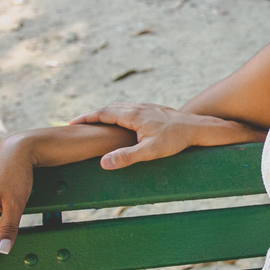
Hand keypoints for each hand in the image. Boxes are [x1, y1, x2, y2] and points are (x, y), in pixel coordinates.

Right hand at [69, 103, 218, 168]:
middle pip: (109, 108)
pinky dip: (118, 112)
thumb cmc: (175, 140)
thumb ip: (126, 157)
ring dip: (105, 112)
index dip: (86, 118)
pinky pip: (129, 108)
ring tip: (94, 121)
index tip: (71, 123)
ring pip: (120, 106)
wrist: (198, 127)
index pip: (103, 113)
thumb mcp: (149, 152)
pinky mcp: (153, 110)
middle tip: (77, 123)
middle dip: (92, 115)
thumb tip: (103, 163)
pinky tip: (120, 120)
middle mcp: (137, 107)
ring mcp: (146, 107)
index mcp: (133, 115)